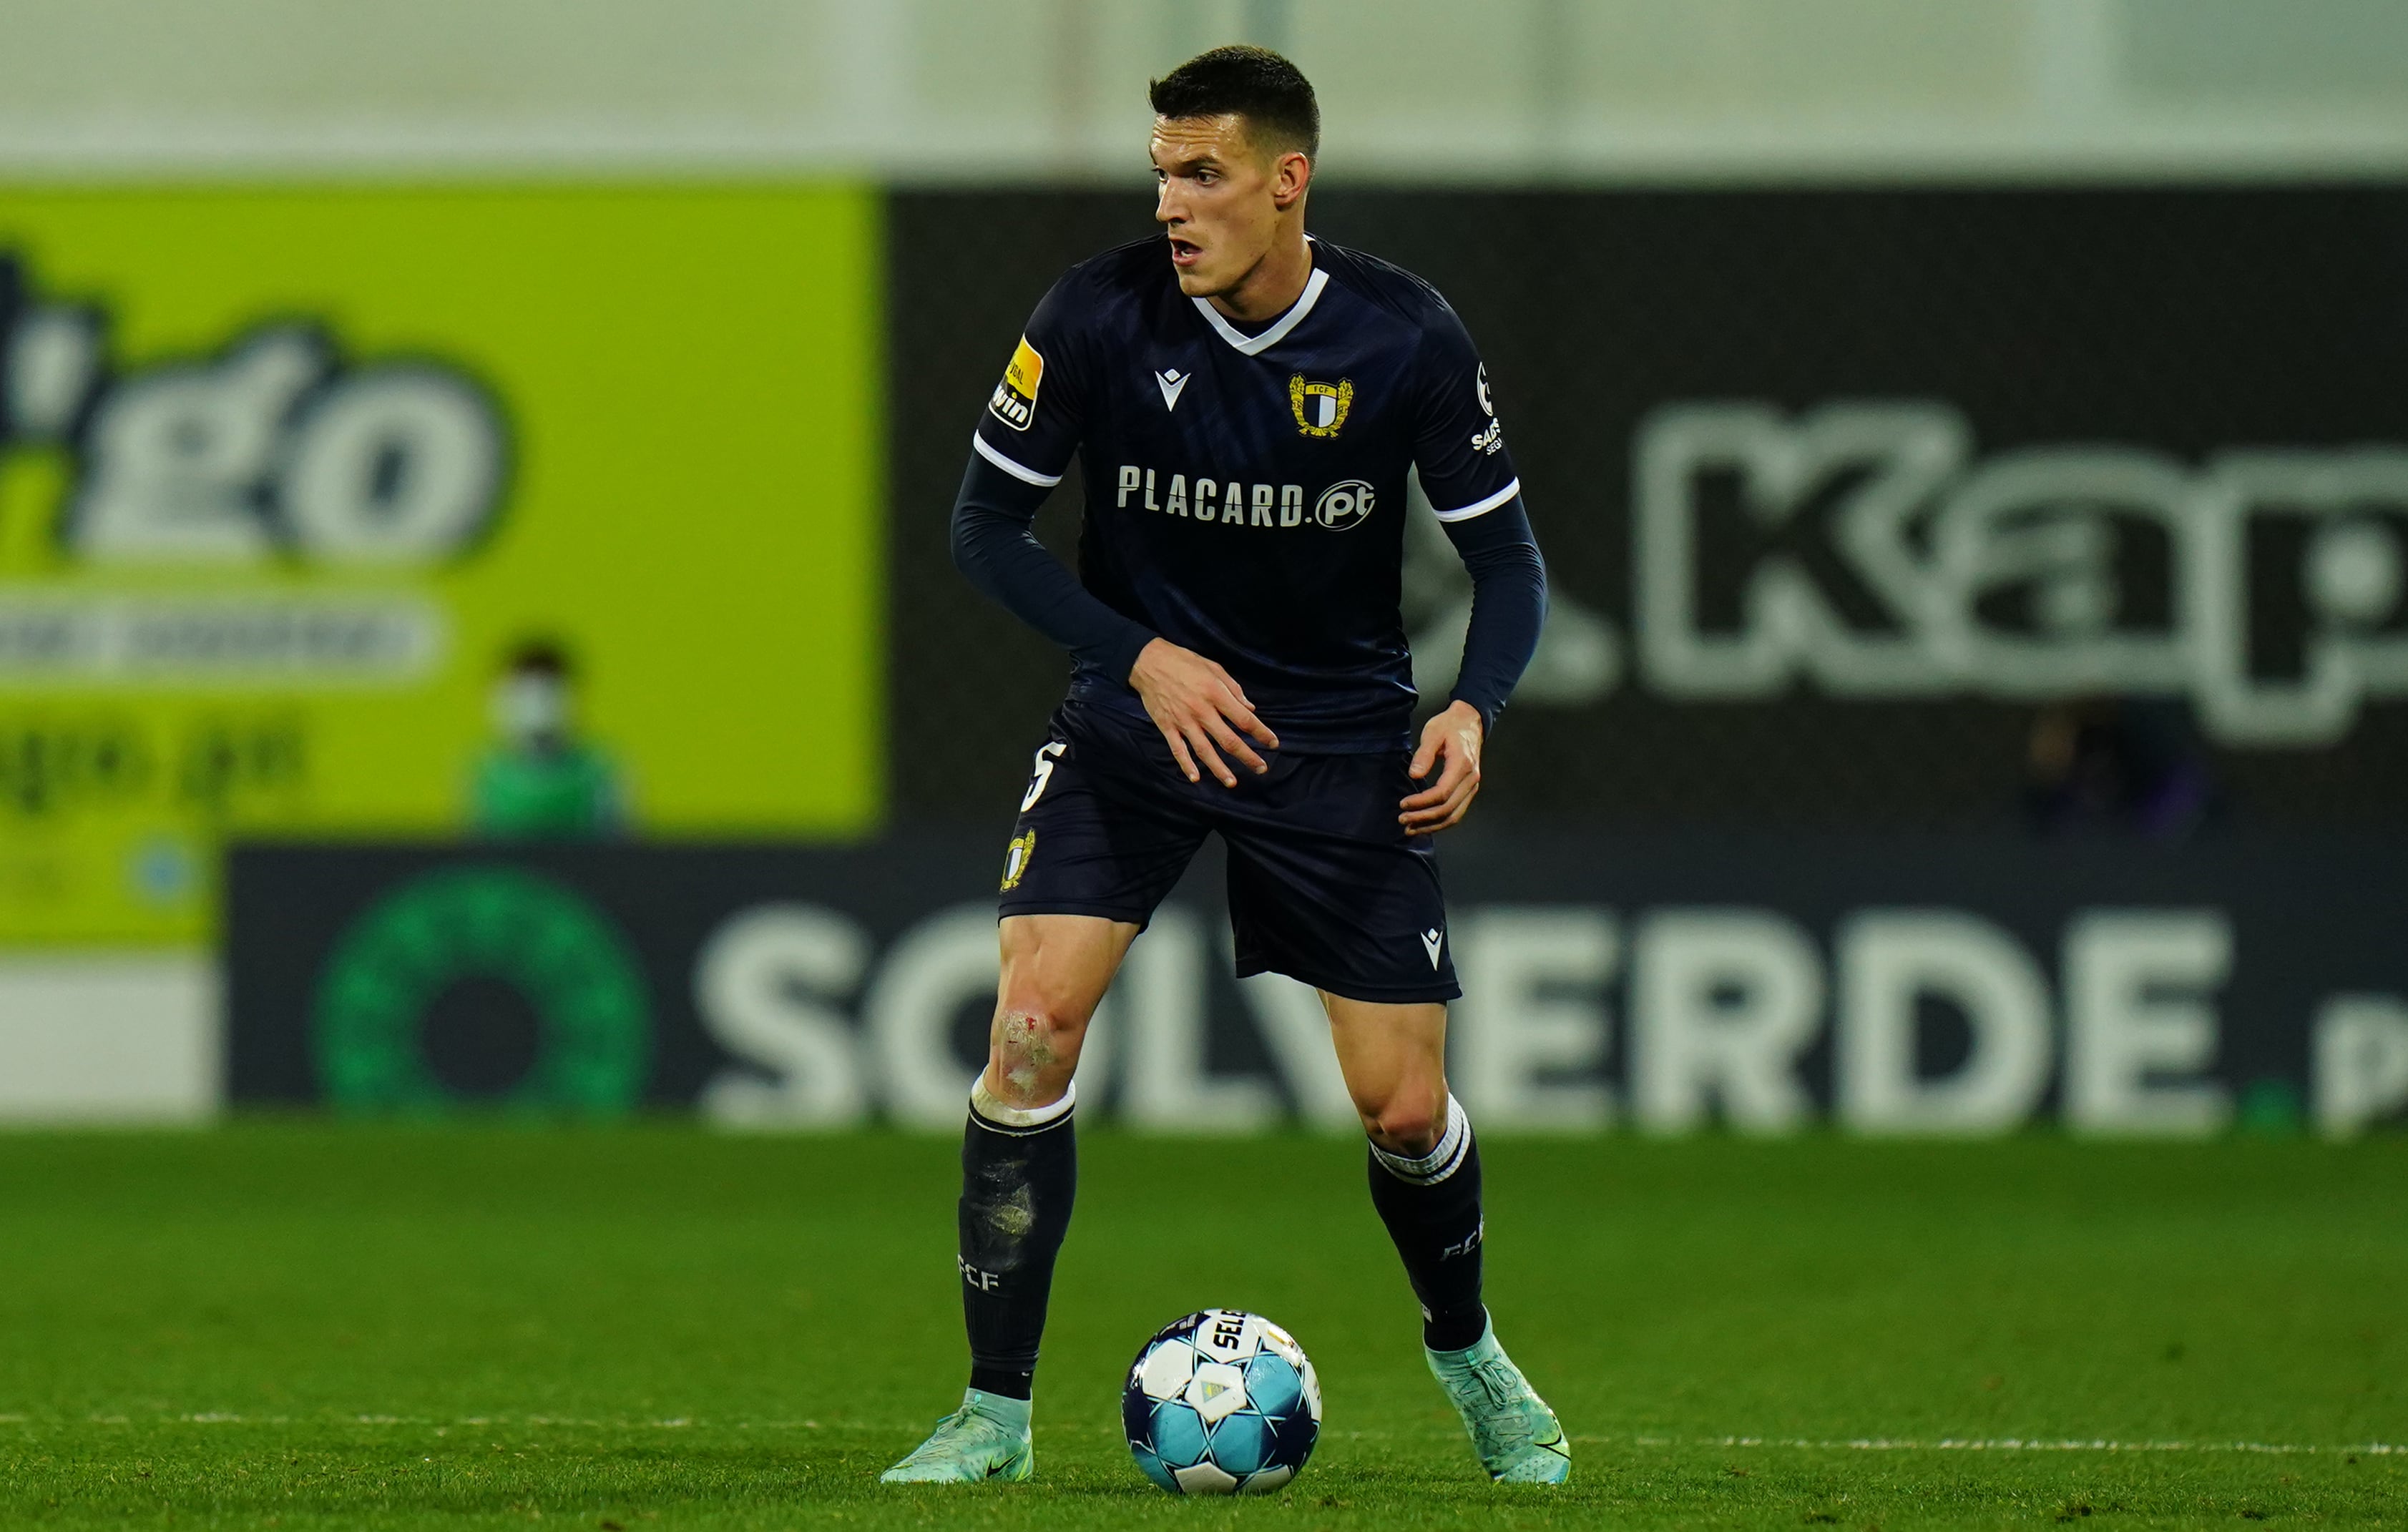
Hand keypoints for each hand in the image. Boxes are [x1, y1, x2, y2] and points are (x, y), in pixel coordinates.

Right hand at [1128, 638, 1279, 786]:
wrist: (1148, 661)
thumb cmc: (1183, 661)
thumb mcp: (1213, 667)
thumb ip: (1233, 688)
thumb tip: (1250, 708)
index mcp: (1215, 693)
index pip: (1244, 719)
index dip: (1261, 733)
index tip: (1273, 743)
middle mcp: (1201, 710)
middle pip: (1229, 740)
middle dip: (1248, 756)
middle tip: (1261, 769)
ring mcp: (1183, 721)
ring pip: (1205, 750)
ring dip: (1220, 769)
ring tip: (1233, 782)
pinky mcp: (1166, 726)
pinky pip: (1178, 749)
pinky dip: (1186, 765)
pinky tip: (1195, 778)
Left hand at [1400, 701, 1483, 835]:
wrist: (1470, 721)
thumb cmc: (1450, 725)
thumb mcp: (1433, 733)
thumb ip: (1424, 754)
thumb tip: (1414, 774)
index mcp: (1462, 765)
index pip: (1442, 793)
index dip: (1421, 802)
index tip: (1403, 803)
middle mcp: (1471, 779)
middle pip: (1448, 809)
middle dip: (1424, 818)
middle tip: (1402, 820)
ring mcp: (1472, 786)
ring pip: (1454, 815)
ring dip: (1432, 825)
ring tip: (1411, 828)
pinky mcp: (1469, 790)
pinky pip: (1457, 812)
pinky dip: (1440, 821)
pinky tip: (1425, 824)